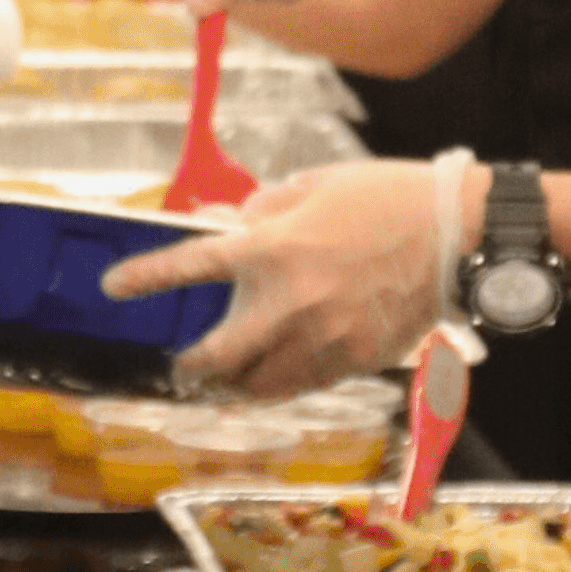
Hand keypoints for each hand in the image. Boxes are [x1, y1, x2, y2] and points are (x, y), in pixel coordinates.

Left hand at [100, 161, 439, 393]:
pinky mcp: (353, 360)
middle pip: (218, 354)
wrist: (456, 235)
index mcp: (275, 247)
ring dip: (236, 385)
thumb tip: (229, 224)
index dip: (145, 276)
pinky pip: (304, 385)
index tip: (114, 287)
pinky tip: (280, 374)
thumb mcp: (316, 186)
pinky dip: (284, 382)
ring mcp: (323, 337)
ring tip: (227, 382)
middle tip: (182, 368)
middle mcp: (291, 301)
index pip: (192, 264)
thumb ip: (265, 209)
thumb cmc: (389, 199)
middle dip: (192, 366)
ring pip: (260, 384)